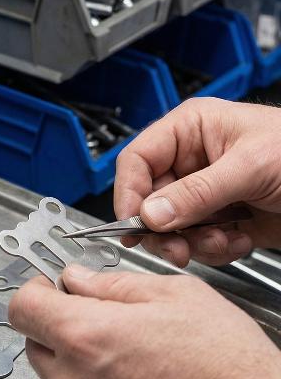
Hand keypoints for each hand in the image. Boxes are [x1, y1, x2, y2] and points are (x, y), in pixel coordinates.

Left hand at [8, 265, 280, 378]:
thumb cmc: (227, 365)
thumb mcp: (174, 295)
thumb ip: (111, 285)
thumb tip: (77, 279)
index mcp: (85, 335)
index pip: (21, 307)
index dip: (36, 293)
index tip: (50, 292)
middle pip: (35, 344)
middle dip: (59, 330)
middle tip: (101, 326)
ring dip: (76, 369)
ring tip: (129, 366)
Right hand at [115, 98, 280, 266]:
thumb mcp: (249, 168)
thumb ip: (196, 193)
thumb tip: (150, 214)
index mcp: (191, 130)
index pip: (137, 161)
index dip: (129, 193)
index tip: (133, 223)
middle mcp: (191, 162)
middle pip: (149, 201)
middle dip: (166, 229)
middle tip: (176, 248)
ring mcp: (205, 193)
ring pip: (170, 228)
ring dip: (194, 242)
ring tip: (223, 240)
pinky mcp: (219, 219)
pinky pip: (195, 242)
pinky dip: (216, 248)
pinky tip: (241, 238)